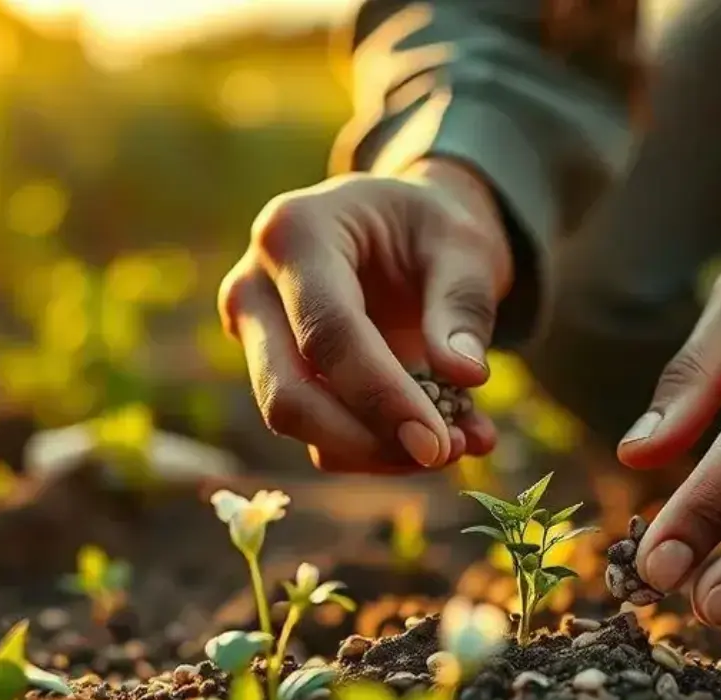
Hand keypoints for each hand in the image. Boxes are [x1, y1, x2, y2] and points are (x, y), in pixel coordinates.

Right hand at [217, 159, 511, 472]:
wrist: (403, 224)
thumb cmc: (430, 226)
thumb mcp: (465, 246)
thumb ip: (463, 305)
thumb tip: (465, 375)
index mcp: (295, 234)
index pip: (328, 333)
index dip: (381, 397)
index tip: (436, 443)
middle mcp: (254, 287)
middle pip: (288, 394)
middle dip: (366, 440)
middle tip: (444, 454)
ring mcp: (255, 335)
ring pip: (298, 424)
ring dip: (377, 452)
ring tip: (460, 442)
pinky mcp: (274, 374)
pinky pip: (317, 433)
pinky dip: (379, 450)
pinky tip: (441, 438)